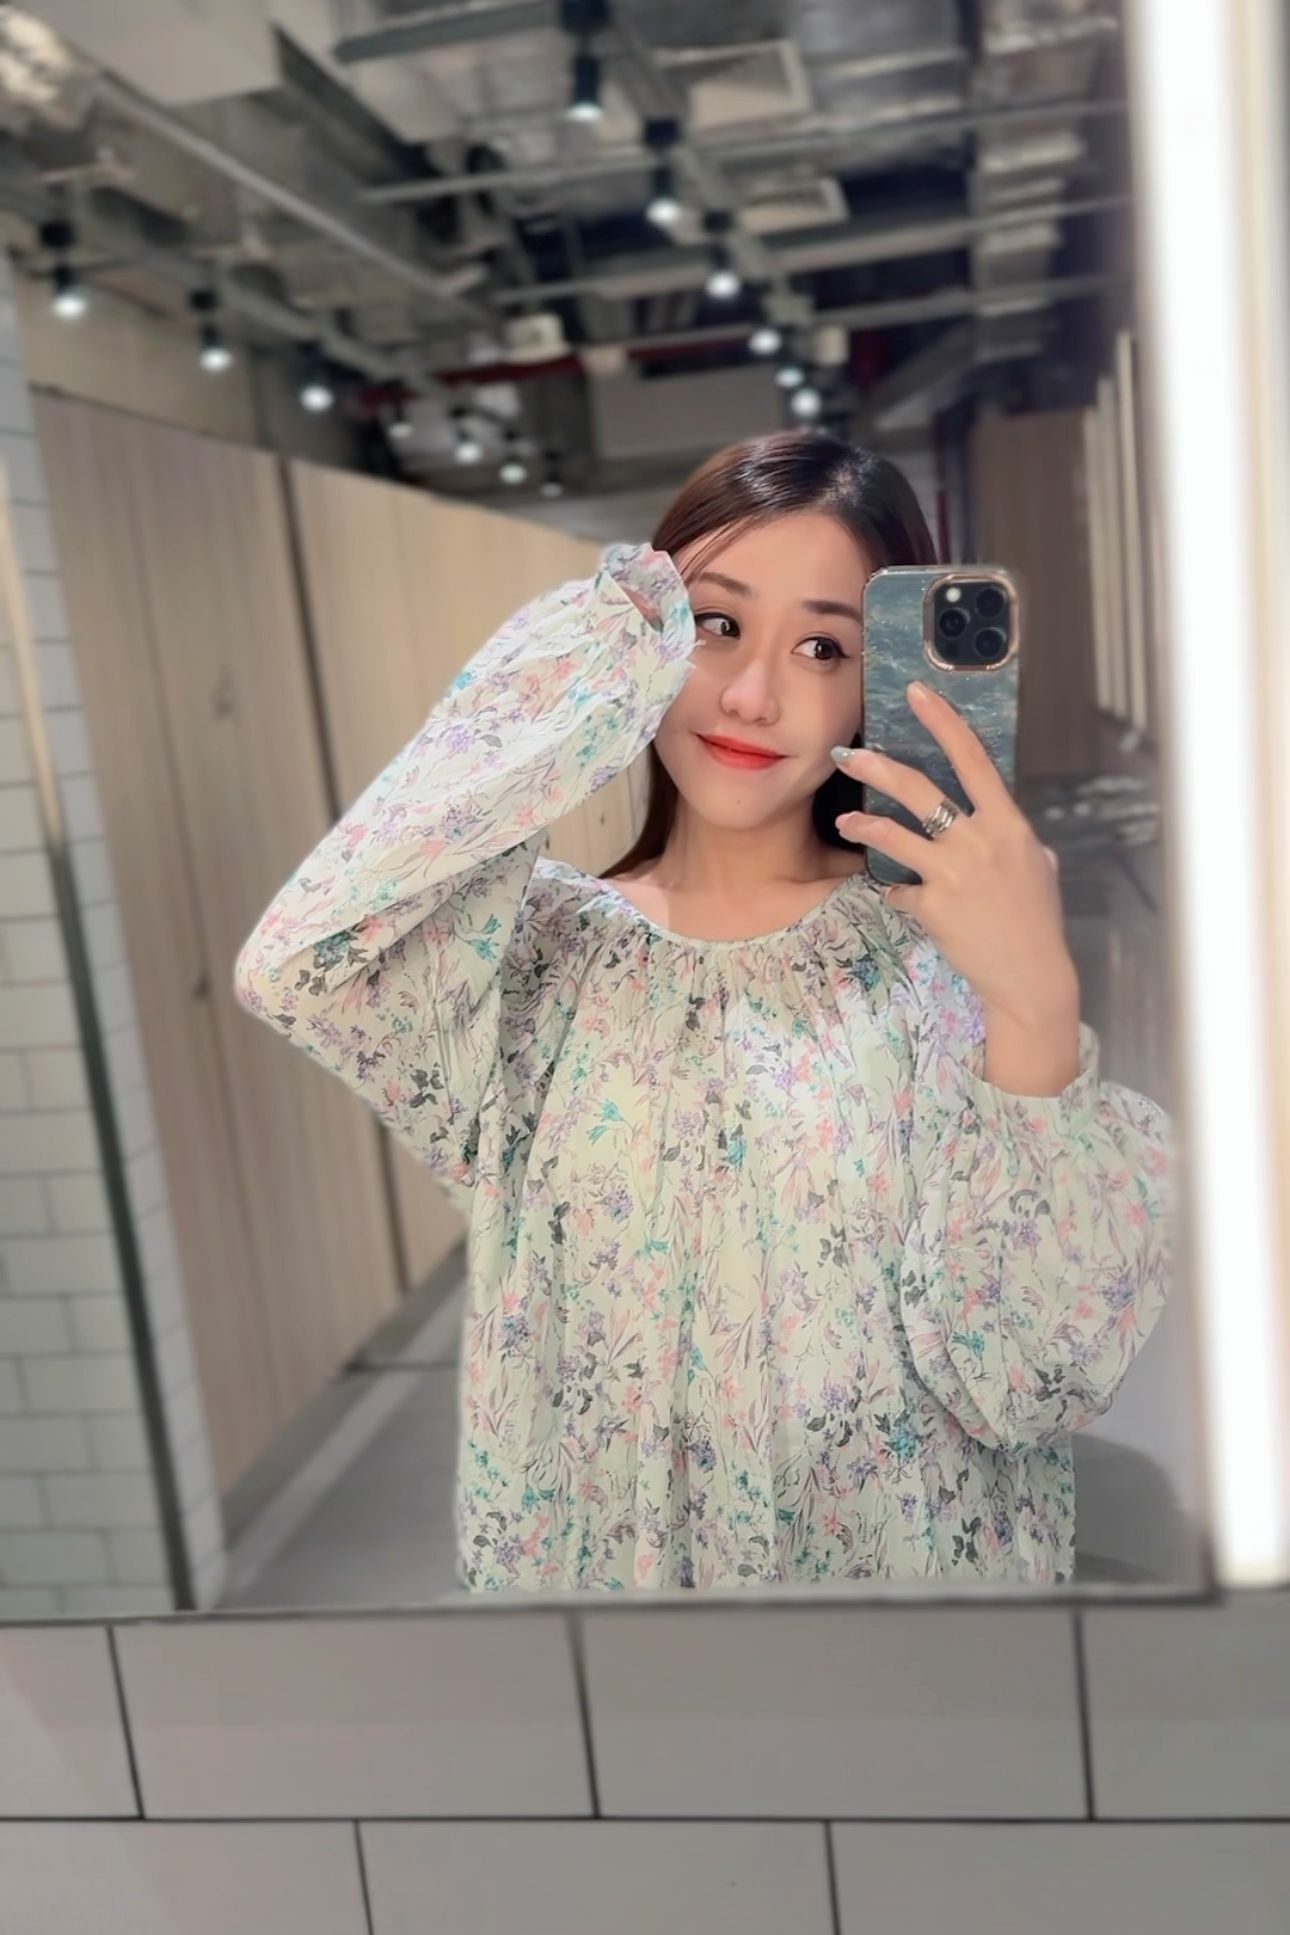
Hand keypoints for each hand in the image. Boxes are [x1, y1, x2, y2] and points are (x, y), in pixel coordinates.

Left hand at [832, 682, 1076, 1028]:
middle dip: (877, 766)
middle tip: (847, 753)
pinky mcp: (933, 905)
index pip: (973, 759)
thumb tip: (999, 822)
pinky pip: (900, 889)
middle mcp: (980, 841)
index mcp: (1008, 824)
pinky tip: (904, 899)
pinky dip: (899, 893)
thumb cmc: (1037, 919)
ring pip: (894, 834)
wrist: (1030, 975)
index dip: (943, 722)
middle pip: (919, 788)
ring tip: (846, 819)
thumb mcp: (1037, 866)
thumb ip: (1013, 838)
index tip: (916, 693)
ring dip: (864, 823)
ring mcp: (954, 873)